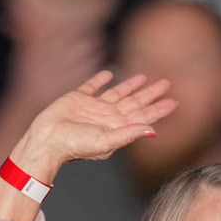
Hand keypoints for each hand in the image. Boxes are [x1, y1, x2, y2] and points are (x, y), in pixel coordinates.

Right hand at [10, 71, 178, 180]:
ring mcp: (93, 108)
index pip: (143, 117)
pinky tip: (109, 74)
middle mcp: (108, 118)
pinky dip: (100, 80)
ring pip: (118, 93)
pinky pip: (92, 87)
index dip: (159, 110)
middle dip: (150, 94)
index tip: (174, 102)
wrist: (46, 140)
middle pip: (135, 103)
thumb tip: (153, 131)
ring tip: (144, 77)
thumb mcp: (105, 141)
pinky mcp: (77, 98)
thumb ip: (128, 134)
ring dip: (131, 85)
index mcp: (117, 128)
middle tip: (166, 83)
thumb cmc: (74, 146)